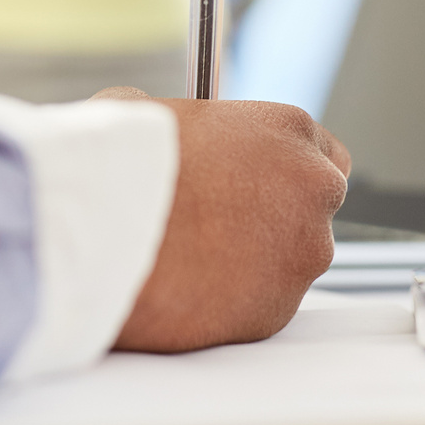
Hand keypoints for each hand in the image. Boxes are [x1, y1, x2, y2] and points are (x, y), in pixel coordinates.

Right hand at [92, 90, 352, 350]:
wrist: (100, 232)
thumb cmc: (120, 163)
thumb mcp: (144, 111)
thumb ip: (179, 122)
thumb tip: (158, 130)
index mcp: (289, 130)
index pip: (324, 153)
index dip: (283, 170)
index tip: (257, 179)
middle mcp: (312, 193)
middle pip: (312, 211)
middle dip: (274, 217)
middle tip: (219, 220)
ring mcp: (300, 257)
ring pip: (289, 262)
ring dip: (254, 260)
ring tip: (192, 255)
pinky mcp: (276, 312)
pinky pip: (262, 306)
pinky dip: (234, 301)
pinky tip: (188, 286)